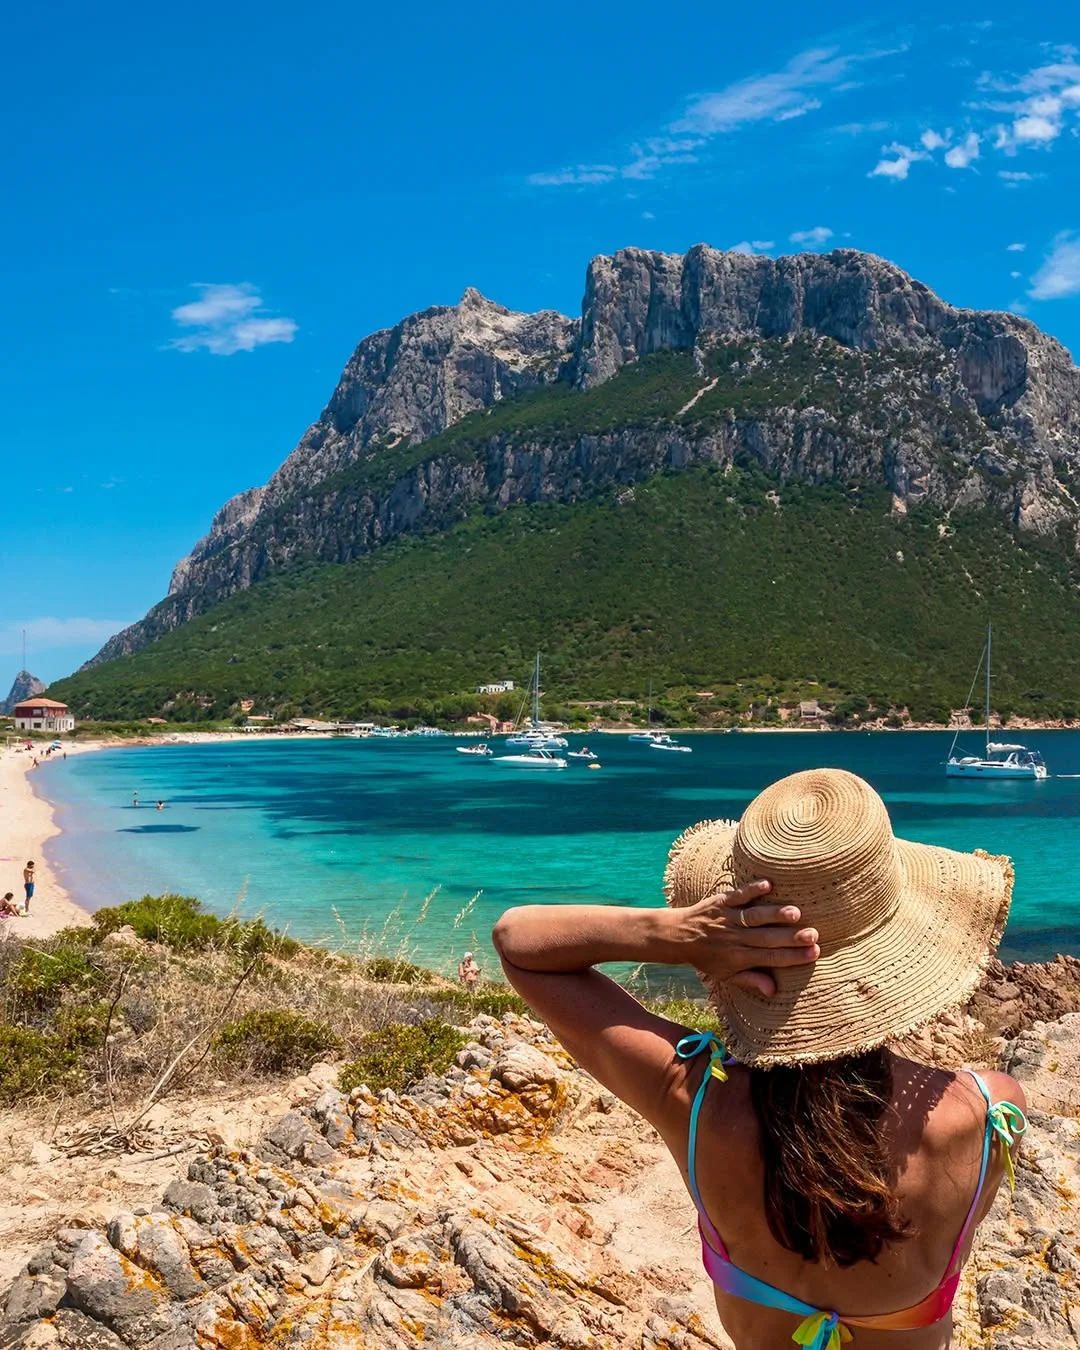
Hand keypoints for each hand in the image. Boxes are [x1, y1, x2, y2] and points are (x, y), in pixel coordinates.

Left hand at [677, 879, 819, 997]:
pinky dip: (751, 890)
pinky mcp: (721, 902)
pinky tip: (768, 885)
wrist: (678, 936)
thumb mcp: (726, 975)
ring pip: (754, 917)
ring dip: (775, 914)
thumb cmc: (707, 958)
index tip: (814, 953)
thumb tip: (774, 991)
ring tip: (796, 913)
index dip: (792, 956)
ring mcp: (728, 919)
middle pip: (767, 938)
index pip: (770, 958)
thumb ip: (751, 981)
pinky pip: (737, 895)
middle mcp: (735, 938)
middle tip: (813, 935)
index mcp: (739, 958)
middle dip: (791, 937)